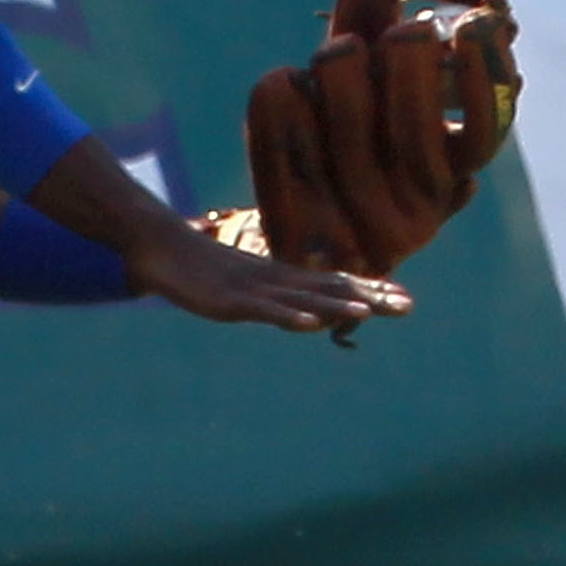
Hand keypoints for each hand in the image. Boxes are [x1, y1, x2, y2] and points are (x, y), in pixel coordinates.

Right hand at [127, 219, 410, 333]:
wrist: (157, 244)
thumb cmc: (196, 266)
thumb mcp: (237, 284)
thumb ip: (264, 295)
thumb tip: (288, 304)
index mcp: (279, 279)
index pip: (332, 284)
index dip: (368, 290)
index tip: (404, 297)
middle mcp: (274, 281)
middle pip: (328, 291)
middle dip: (368, 298)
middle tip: (408, 306)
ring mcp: (253, 290)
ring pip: (302, 298)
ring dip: (336, 304)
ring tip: (369, 311)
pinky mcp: (229, 301)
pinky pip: (263, 310)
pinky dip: (288, 315)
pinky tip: (311, 321)